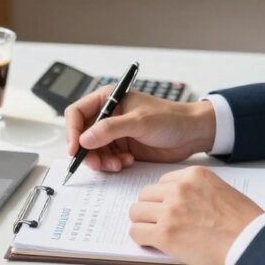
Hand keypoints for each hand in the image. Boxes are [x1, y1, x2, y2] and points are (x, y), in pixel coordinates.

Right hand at [64, 86, 216, 172]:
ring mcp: (115, 133)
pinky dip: (113, 164)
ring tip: (118, 165)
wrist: (192, 134)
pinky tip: (127, 162)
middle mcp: (108, 116)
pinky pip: (107, 159)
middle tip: (98, 164)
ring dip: (102, 161)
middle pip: (82, 136)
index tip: (75, 149)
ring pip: (94, 151)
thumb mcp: (139, 122)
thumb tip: (84, 139)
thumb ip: (110, 130)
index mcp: (108, 100)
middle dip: (87, 152)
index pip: (77, 113)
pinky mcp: (123, 148)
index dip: (72, 131)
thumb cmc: (170, 118)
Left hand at [128, 166, 262, 264]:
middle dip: (150, 209)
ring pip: (136, 212)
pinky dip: (141, 239)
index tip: (167, 209)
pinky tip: (152, 243)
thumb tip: (183, 203)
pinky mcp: (164, 234)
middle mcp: (179, 189)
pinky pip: (136, 232)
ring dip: (143, 223)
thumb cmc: (244, 224)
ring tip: (154, 233)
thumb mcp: (222, 191)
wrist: (251, 244)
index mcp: (194, 176)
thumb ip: (198, 191)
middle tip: (158, 222)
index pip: (162, 183)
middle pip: (146, 195)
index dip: (163, 199)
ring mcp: (170, 211)